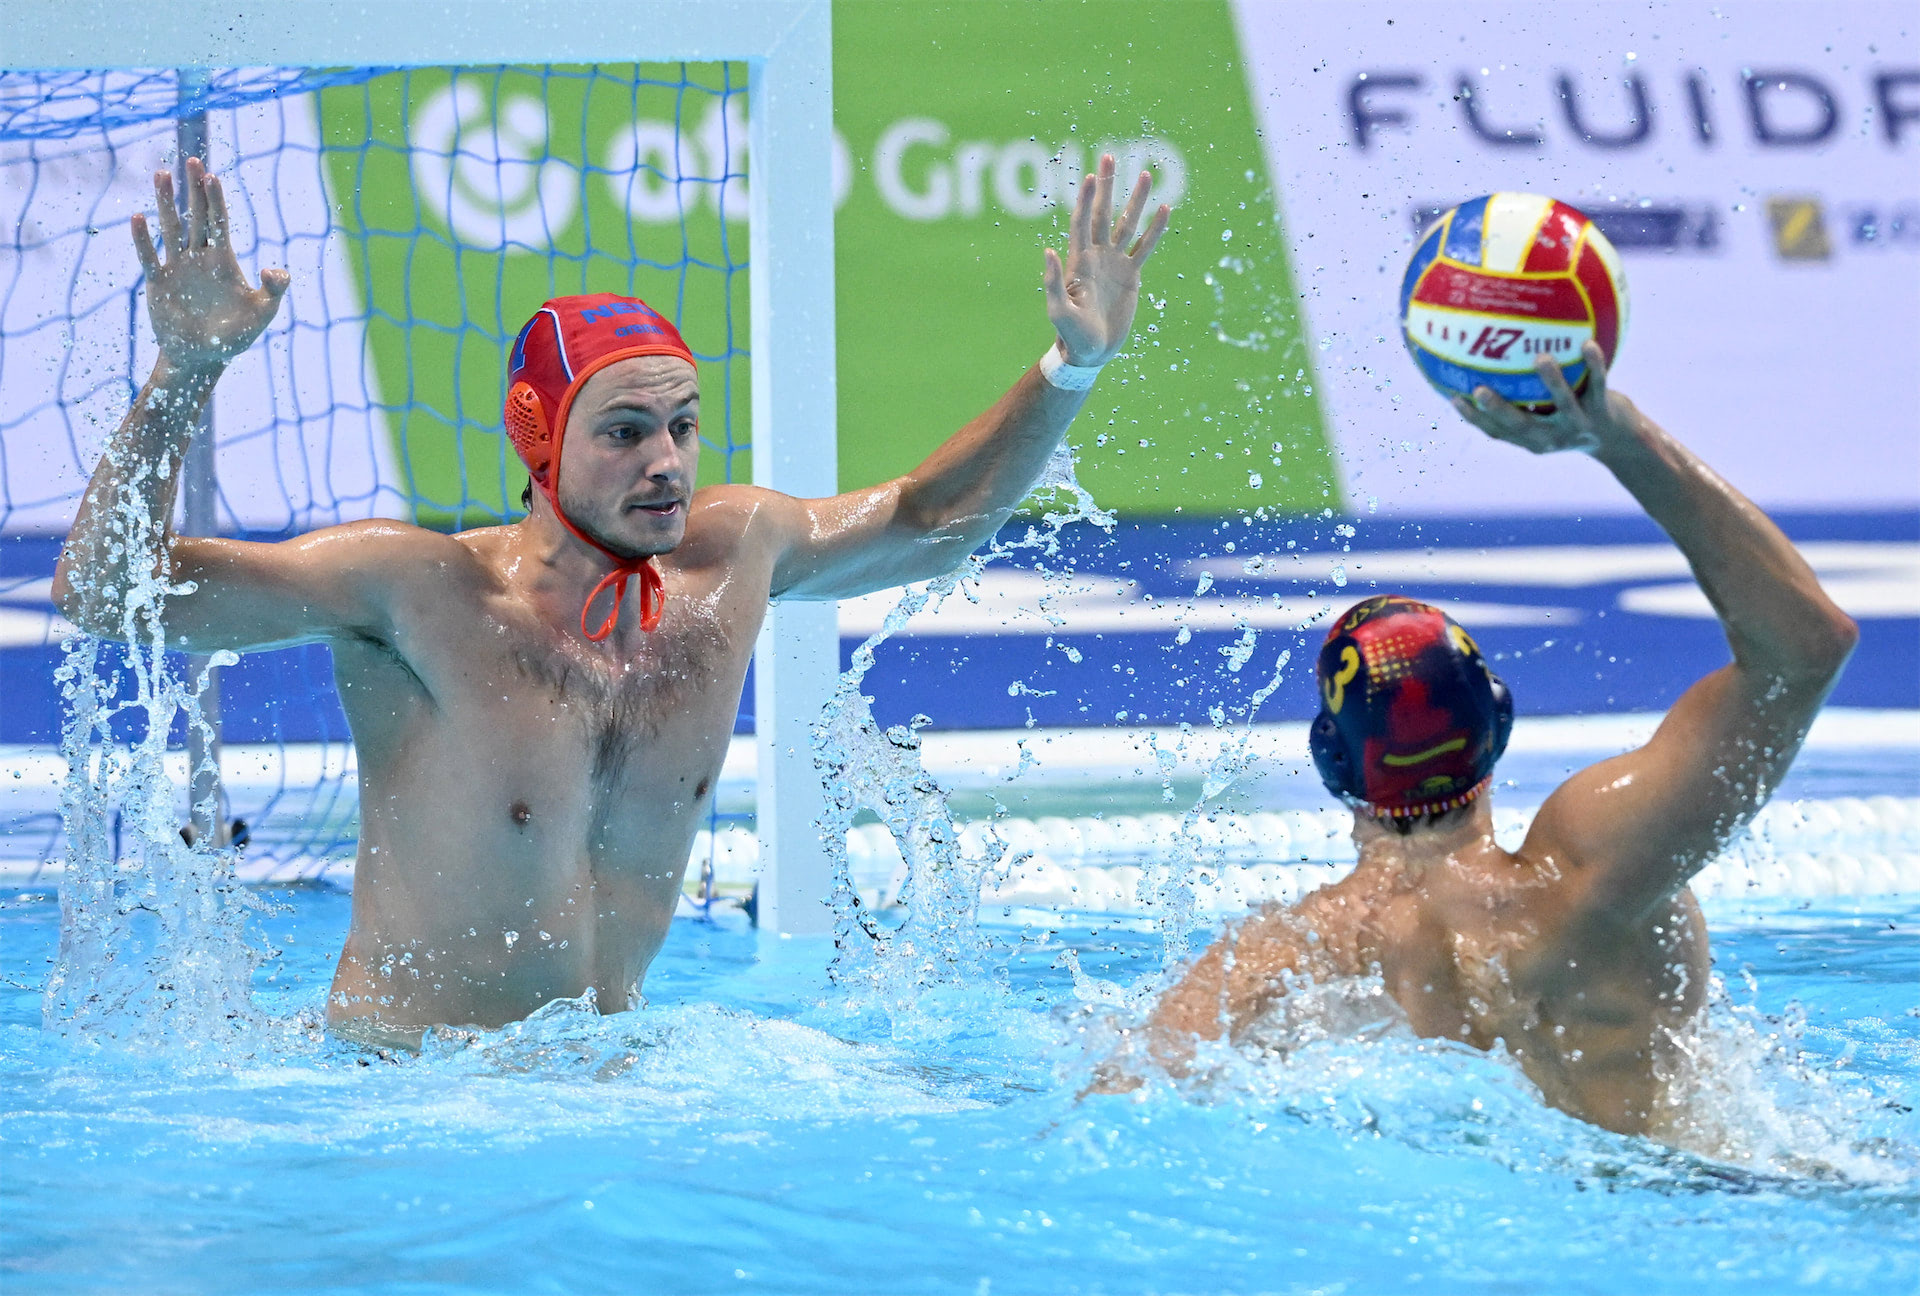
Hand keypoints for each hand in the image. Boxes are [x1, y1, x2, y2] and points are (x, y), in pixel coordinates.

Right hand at [131, 157, 288, 373]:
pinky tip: (138, 218)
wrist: (202, 357)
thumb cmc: (233, 336)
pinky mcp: (158, 282)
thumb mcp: (262, 314)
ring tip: (162, 174)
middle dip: (194, 189)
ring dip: (166, 202)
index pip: (220, 222)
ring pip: (171, 228)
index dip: (216, 199)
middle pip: (196, 216)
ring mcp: (177, 267)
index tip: (212, 175)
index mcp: (223, 261)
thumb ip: (275, 291)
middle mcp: (199, 258)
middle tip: (191, 160)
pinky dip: (143, 239)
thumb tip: (273, 269)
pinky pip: (149, 256)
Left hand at [1043, 153, 1171, 368]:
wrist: (1091, 352)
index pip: (1081, 222)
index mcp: (1078, 261)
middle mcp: (1096, 256)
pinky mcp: (1131, 275)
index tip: (1091, 175)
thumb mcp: (1059, 311)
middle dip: (1107, 186)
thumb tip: (1048, 250)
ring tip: (1146, 174)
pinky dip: (1155, 229)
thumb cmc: (1071, 335)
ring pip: (1127, 224)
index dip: (1085, 199)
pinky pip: (1145, 247)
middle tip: (1109, 157)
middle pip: (1102, 212)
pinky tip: (1164, 209)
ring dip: (1136, 200)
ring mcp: (1115, 263)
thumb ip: (1053, 282)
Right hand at [1450, 341, 1648, 457]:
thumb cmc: (1574, 420)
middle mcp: (1552, 437)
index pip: (1497, 432)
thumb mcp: (1547, 417)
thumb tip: (1494, 366)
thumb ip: (1523, 401)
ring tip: (1541, 358)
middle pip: (1521, 425)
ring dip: (1552, 382)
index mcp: (1533, 440)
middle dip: (1498, 409)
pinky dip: (1594, 364)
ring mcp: (1578, 425)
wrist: (1621, 441)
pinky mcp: (1603, 412)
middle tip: (1479, 389)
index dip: (1474, 418)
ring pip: (1563, 404)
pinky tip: (1587, 342)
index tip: (1453, 397)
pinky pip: (1598, 384)